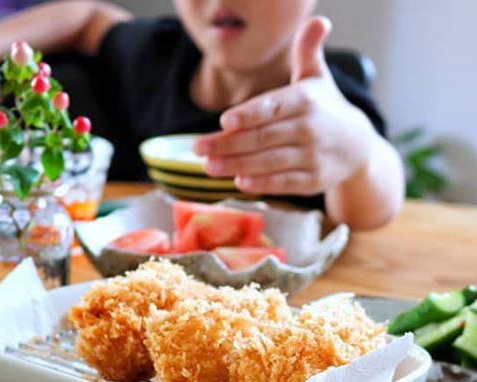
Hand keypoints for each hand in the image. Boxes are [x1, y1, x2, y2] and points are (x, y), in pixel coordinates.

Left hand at [194, 16, 374, 195]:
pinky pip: (284, 184)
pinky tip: (239, 182)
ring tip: (209, 167)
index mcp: (306, 101)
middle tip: (198, 148)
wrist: (358, 147)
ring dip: (237, 165)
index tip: (224, 121)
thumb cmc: (325, 110)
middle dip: (228, 144)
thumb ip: (307, 53)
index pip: (273, 107)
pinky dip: (263, 184)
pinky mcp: (313, 181)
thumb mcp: (318, 80)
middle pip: (263, 138)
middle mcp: (310, 129)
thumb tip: (316, 21)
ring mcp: (312, 157)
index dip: (249, 115)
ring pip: (270, 162)